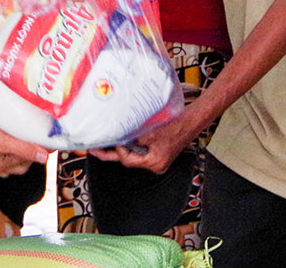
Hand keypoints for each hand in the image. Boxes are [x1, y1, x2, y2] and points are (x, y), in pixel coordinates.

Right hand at [0, 107, 48, 176]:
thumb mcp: (1, 140)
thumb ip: (22, 149)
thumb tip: (43, 157)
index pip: (26, 162)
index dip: (38, 151)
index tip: (48, 141)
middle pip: (17, 162)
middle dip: (28, 151)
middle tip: (37, 136)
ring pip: (6, 156)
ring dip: (16, 148)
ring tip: (22, 134)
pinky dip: (4, 144)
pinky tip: (4, 133)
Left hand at [88, 106, 207, 173]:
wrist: (191, 120)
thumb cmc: (175, 125)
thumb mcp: (149, 132)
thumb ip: (133, 138)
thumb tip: (118, 137)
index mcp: (154, 163)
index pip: (128, 160)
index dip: (118, 151)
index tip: (111, 141)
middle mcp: (156, 166)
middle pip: (129, 160)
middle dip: (112, 154)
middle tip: (94, 150)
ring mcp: (158, 161)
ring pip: (134, 156)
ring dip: (122, 149)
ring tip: (105, 144)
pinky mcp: (159, 154)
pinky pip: (141, 152)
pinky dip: (132, 146)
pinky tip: (122, 140)